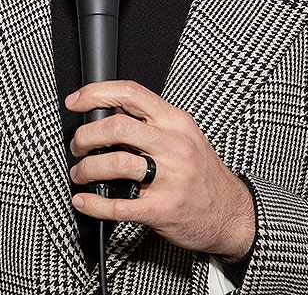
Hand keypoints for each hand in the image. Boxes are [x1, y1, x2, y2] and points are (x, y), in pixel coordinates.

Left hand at [65, 80, 254, 258]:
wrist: (232, 214)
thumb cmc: (202, 174)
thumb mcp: (184, 136)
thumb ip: (150, 121)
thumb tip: (108, 108)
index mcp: (176, 123)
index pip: (131, 94)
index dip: (95, 94)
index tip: (75, 102)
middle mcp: (174, 146)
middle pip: (117, 127)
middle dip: (85, 136)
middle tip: (78, 146)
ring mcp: (170, 179)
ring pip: (114, 163)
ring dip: (86, 169)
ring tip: (81, 173)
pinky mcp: (163, 210)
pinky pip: (118, 206)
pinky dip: (93, 204)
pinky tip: (85, 201)